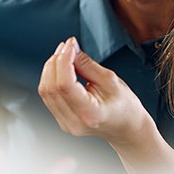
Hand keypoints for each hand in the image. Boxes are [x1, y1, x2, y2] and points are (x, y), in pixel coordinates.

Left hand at [38, 37, 173, 173]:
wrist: (127, 128)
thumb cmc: (125, 107)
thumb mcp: (111, 80)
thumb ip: (87, 64)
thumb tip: (70, 49)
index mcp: (90, 114)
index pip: (65, 85)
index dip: (63, 60)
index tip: (70, 44)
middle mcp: (74, 122)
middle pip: (51, 87)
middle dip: (55, 61)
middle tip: (67, 46)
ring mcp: (66, 123)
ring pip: (46, 91)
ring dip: (51, 68)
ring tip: (63, 53)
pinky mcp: (61, 120)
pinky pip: (48, 96)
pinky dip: (51, 78)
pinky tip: (61, 67)